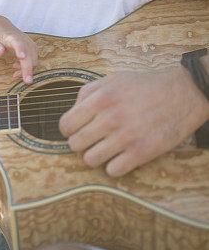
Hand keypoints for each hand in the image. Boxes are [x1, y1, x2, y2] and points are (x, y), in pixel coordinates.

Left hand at [0, 18, 37, 83]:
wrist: (1, 27)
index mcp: (11, 37)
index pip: (17, 42)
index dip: (21, 50)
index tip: (22, 57)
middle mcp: (23, 39)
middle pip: (29, 54)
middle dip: (29, 68)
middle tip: (26, 81)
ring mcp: (29, 43)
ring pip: (33, 59)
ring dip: (27, 70)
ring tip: (15, 75)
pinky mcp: (32, 48)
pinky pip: (33, 60)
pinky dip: (27, 68)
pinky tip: (17, 68)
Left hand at [58, 67, 208, 176]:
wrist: (183, 94)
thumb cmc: (146, 86)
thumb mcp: (113, 79)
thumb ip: (88, 92)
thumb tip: (72, 111)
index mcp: (101, 98)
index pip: (66, 124)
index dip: (68, 129)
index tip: (76, 130)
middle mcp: (111, 118)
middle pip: (75, 144)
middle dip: (81, 143)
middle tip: (92, 139)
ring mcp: (126, 137)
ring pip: (90, 160)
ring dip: (96, 156)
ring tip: (106, 149)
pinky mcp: (142, 152)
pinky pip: (113, 171)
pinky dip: (114, 166)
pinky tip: (121, 156)